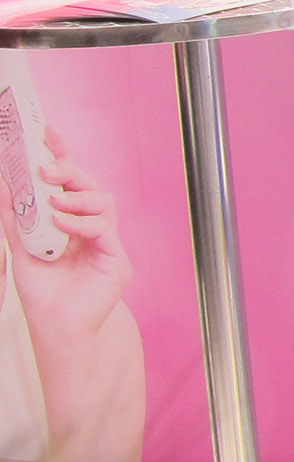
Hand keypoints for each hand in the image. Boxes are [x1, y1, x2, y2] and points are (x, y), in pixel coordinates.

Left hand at [6, 125, 133, 340]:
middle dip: (71, 172)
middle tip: (48, 168)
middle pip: (90, 185)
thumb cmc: (44, 295)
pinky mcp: (116, 259)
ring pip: (103, 201)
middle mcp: (90, 227)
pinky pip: (104, 230)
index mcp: (70, 222)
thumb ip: (14, 220)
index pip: (70, 182)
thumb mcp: (21, 251)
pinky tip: (63, 226)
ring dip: (77, 197)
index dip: (63, 154)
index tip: (49, 131)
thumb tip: (3, 186)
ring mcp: (106, 242)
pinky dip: (82, 223)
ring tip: (54, 203)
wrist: (59, 330)